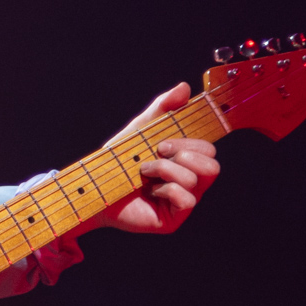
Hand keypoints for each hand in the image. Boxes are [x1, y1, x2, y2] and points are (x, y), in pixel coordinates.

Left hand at [82, 82, 220, 234]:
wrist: (93, 186)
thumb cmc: (118, 160)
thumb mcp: (140, 129)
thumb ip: (162, 108)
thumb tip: (184, 87)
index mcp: (186, 162)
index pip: (209, 150)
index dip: (191, 143)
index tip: (162, 142)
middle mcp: (189, 182)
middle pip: (212, 165)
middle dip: (182, 155)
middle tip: (156, 153)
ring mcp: (182, 201)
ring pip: (198, 180)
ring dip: (166, 169)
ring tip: (143, 171)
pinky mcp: (173, 218)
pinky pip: (187, 200)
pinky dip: (167, 189)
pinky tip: (150, 190)